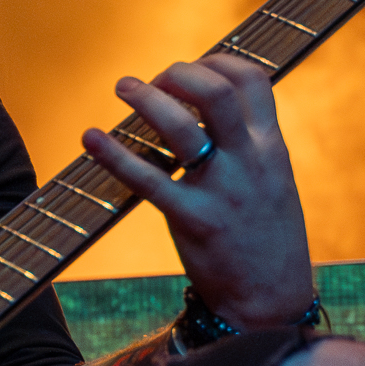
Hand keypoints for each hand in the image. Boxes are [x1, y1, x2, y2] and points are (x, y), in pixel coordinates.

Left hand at [82, 52, 312, 329]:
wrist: (271, 302)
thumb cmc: (266, 240)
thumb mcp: (273, 182)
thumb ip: (248, 146)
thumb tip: (207, 108)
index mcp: (272, 148)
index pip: (253, 80)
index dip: (216, 62)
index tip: (188, 70)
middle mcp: (251, 162)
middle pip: (217, 91)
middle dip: (179, 74)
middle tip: (151, 82)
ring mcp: (222, 190)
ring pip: (180, 126)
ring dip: (145, 98)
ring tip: (123, 88)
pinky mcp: (193, 220)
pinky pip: (147, 179)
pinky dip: (113, 154)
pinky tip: (90, 137)